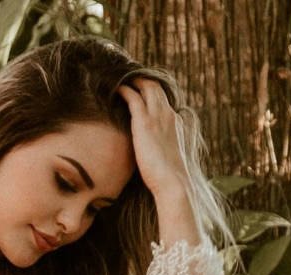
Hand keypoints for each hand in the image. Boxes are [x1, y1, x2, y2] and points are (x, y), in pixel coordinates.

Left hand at [115, 78, 194, 202]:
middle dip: (141, 78)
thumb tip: (155, 154)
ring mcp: (158, 116)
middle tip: (125, 76)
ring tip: (118, 77)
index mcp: (176, 122)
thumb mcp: (169, 157)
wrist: (174, 182)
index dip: (151, 90)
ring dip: (132, 79)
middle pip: (155, 86)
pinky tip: (114, 88)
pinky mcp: (145, 122)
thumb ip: (162, 148)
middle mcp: (169, 114)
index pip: (163, 98)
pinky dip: (124, 90)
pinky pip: (133, 97)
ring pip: (146, 86)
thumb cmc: (170, 177)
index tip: (139, 88)